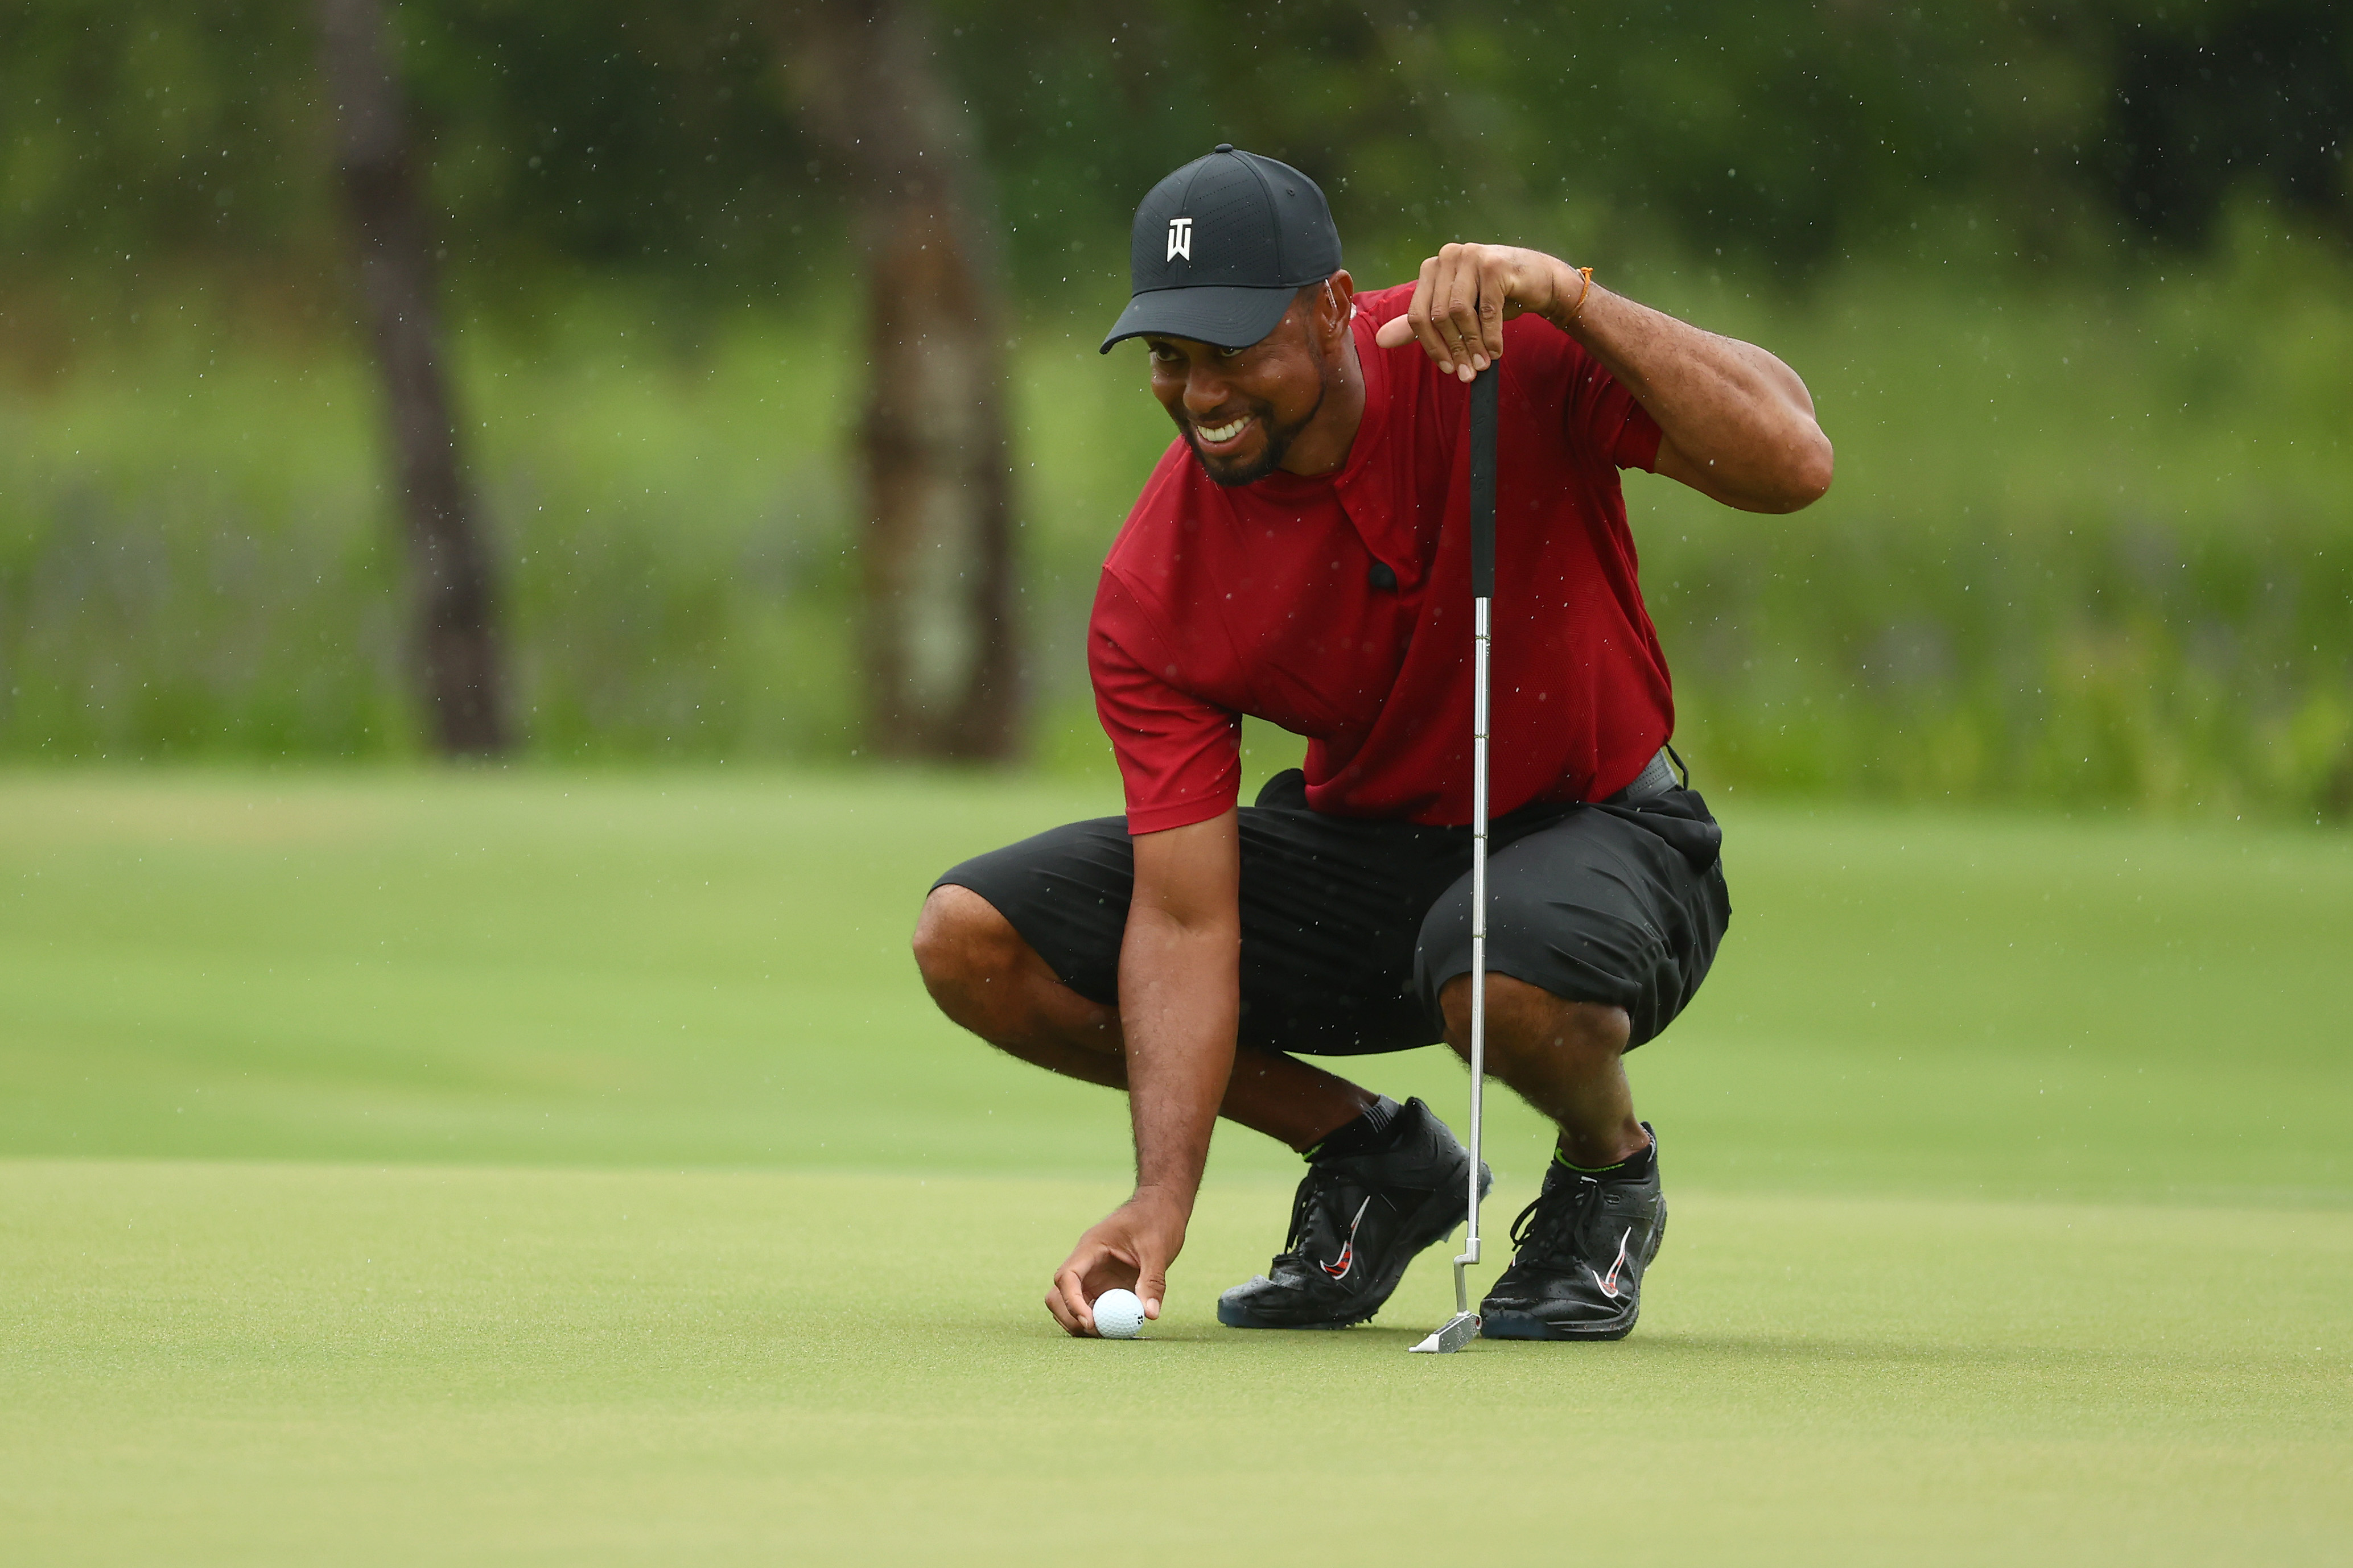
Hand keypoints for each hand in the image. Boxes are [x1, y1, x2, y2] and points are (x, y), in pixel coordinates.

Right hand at [1046, 1186, 1188, 1337]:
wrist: (1162, 1206)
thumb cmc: (1157, 1219)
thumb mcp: (1158, 1249)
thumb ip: (1152, 1281)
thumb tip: (1149, 1314)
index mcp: (1091, 1247)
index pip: (1067, 1276)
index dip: (1072, 1302)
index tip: (1090, 1322)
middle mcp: (1086, 1263)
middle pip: (1059, 1294)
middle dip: (1071, 1317)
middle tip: (1098, 1333)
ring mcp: (1093, 1276)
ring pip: (1071, 1304)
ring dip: (1083, 1322)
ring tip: (1111, 1333)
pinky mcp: (1105, 1285)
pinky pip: (1094, 1307)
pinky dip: (1100, 1321)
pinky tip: (1120, 1328)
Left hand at [1373, 243, 1574, 380]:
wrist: (1539, 279)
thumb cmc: (1495, 297)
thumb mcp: (1456, 312)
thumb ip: (1420, 324)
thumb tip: (1380, 341)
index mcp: (1432, 268)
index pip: (1418, 315)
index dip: (1432, 347)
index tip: (1448, 369)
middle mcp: (1447, 257)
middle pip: (1438, 316)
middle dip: (1454, 349)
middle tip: (1468, 373)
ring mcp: (1470, 257)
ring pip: (1459, 313)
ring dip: (1472, 344)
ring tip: (1483, 364)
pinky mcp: (1494, 264)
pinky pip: (1487, 310)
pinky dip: (1491, 335)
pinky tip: (1496, 351)